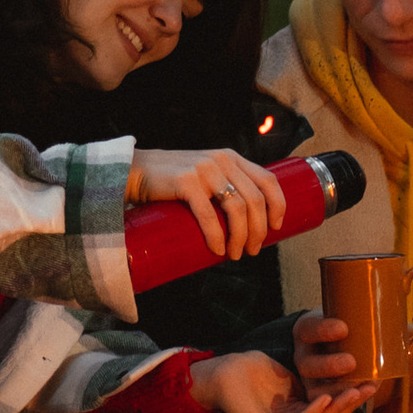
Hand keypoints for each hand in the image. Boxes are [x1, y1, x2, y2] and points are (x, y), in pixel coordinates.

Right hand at [128, 147, 288, 261]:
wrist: (135, 171)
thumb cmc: (172, 181)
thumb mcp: (205, 175)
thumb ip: (224, 185)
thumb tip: (246, 222)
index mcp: (231, 158)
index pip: (268, 179)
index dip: (278, 205)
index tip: (276, 227)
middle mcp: (222, 160)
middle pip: (255, 200)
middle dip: (259, 231)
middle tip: (251, 250)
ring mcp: (204, 169)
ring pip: (237, 208)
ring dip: (240, 237)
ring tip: (235, 254)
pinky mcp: (186, 182)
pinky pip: (209, 214)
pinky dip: (216, 236)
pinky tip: (217, 249)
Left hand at [192, 350, 375, 412]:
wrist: (223, 372)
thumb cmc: (254, 372)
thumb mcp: (292, 377)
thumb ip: (313, 382)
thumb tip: (342, 371)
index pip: (330, 412)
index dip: (350, 399)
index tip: (370, 383)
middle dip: (350, 405)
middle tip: (370, 388)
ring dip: (336, 409)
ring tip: (353, 392)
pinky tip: (325, 399)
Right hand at [289, 309, 372, 396]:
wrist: (334, 346)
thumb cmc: (346, 327)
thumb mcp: (352, 317)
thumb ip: (379, 318)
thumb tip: (409, 327)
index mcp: (307, 329)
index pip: (308, 328)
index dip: (323, 329)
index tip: (344, 328)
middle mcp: (303, 354)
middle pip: (309, 363)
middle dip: (329, 365)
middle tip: (352, 362)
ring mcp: (309, 377)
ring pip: (315, 387)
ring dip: (337, 390)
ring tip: (362, 386)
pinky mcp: (318, 393)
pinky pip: (325, 403)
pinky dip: (344, 402)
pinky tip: (364, 396)